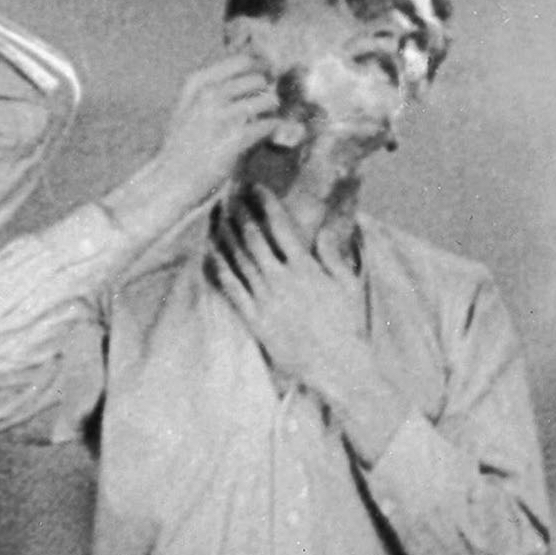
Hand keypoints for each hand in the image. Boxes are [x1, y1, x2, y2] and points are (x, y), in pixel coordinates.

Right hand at [156, 55, 283, 203]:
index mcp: (197, 83)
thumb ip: (214, 89)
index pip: (243, 61)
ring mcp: (222, 117)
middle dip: (265, 93)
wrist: (171, 180)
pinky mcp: (235, 140)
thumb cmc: (182, 145)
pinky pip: (269, 124)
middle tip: (263, 109)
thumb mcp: (188, 107)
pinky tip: (264, 137)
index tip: (267, 79)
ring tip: (263, 124)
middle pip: (258, 80)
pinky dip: (272, 130)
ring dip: (271, 112)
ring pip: (268, 100)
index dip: (261, 69)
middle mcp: (209, 95)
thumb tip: (257, 75)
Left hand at [207, 183, 367, 391]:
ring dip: (224, 234)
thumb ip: (333, 252)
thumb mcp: (348, 284)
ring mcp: (266, 301)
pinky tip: (207, 252)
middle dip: (239, 213)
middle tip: (228, 194)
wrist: (338, 366)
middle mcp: (283, 281)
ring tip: (215, 215)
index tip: (254, 188)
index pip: (280, 226)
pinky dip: (218, 268)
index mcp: (307, 268)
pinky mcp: (255, 321)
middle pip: (253, 238)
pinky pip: (230, 289)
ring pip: (237, 259)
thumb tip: (327, 224)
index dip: (264, 204)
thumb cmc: (347, 326)